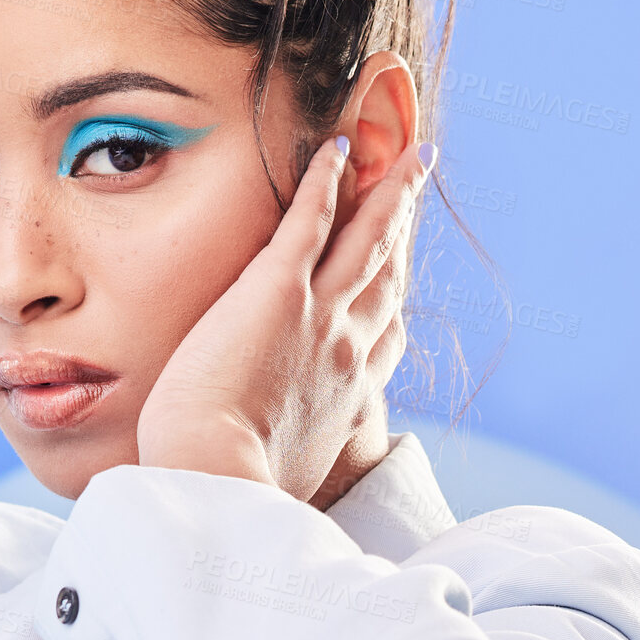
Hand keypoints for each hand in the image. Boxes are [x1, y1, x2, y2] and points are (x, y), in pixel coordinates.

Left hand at [135, 135, 434, 503]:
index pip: (385, 338)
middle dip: (407, 227)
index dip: (396, 299)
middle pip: (388, 276)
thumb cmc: (232, 492)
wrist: (219, 480)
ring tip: (410, 155)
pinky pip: (311, 220)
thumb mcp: (281, 486)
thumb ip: (285, 470)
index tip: (402, 279)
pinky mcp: (279, 290)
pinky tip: (334, 147)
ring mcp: (321, 316)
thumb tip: (264, 486)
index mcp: (348, 398)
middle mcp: (349, 350)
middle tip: (420, 184)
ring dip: (391, 191)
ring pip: (368, 239)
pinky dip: (326, 181)